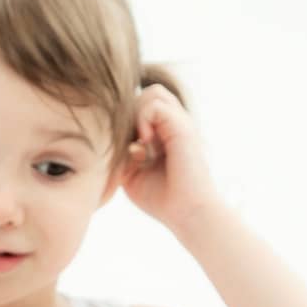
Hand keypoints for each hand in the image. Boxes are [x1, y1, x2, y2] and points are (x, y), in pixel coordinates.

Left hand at [120, 84, 222, 232]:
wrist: (188, 213)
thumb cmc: (162, 200)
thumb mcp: (132, 175)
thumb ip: (123, 152)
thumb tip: (118, 134)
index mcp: (165, 136)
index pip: (141, 108)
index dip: (128, 122)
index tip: (128, 150)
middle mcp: (174, 126)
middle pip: (147, 95)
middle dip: (132, 114)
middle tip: (131, 141)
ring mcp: (180, 124)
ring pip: (152, 93)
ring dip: (138, 113)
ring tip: (139, 139)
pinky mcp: (182, 127)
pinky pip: (154, 104)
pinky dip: (143, 118)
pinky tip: (145, 141)